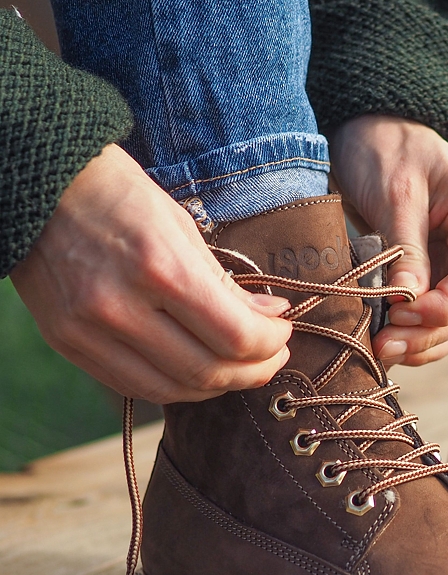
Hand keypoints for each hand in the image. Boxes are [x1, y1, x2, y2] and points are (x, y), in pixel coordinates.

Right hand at [10, 144, 292, 402]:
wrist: (37, 183)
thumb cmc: (119, 196)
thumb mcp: (182, 227)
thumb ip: (226, 283)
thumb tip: (271, 318)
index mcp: (159, 269)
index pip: (236, 337)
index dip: (271, 343)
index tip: (283, 331)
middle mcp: (120, 308)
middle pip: (209, 372)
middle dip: (254, 370)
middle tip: (272, 356)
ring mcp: (89, 332)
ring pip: (173, 390)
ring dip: (218, 386)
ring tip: (240, 366)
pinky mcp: (68, 344)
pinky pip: (135, 387)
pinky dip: (175, 386)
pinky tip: (197, 370)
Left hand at [329, 116, 447, 366]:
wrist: (372, 132)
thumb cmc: (387, 149)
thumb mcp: (395, 193)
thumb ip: (406, 248)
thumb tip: (407, 303)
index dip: (446, 305)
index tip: (403, 315)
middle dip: (430, 331)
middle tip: (384, 345)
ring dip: (424, 343)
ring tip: (383, 351)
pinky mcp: (440, 276)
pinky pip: (440, 318)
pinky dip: (418, 337)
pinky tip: (390, 345)